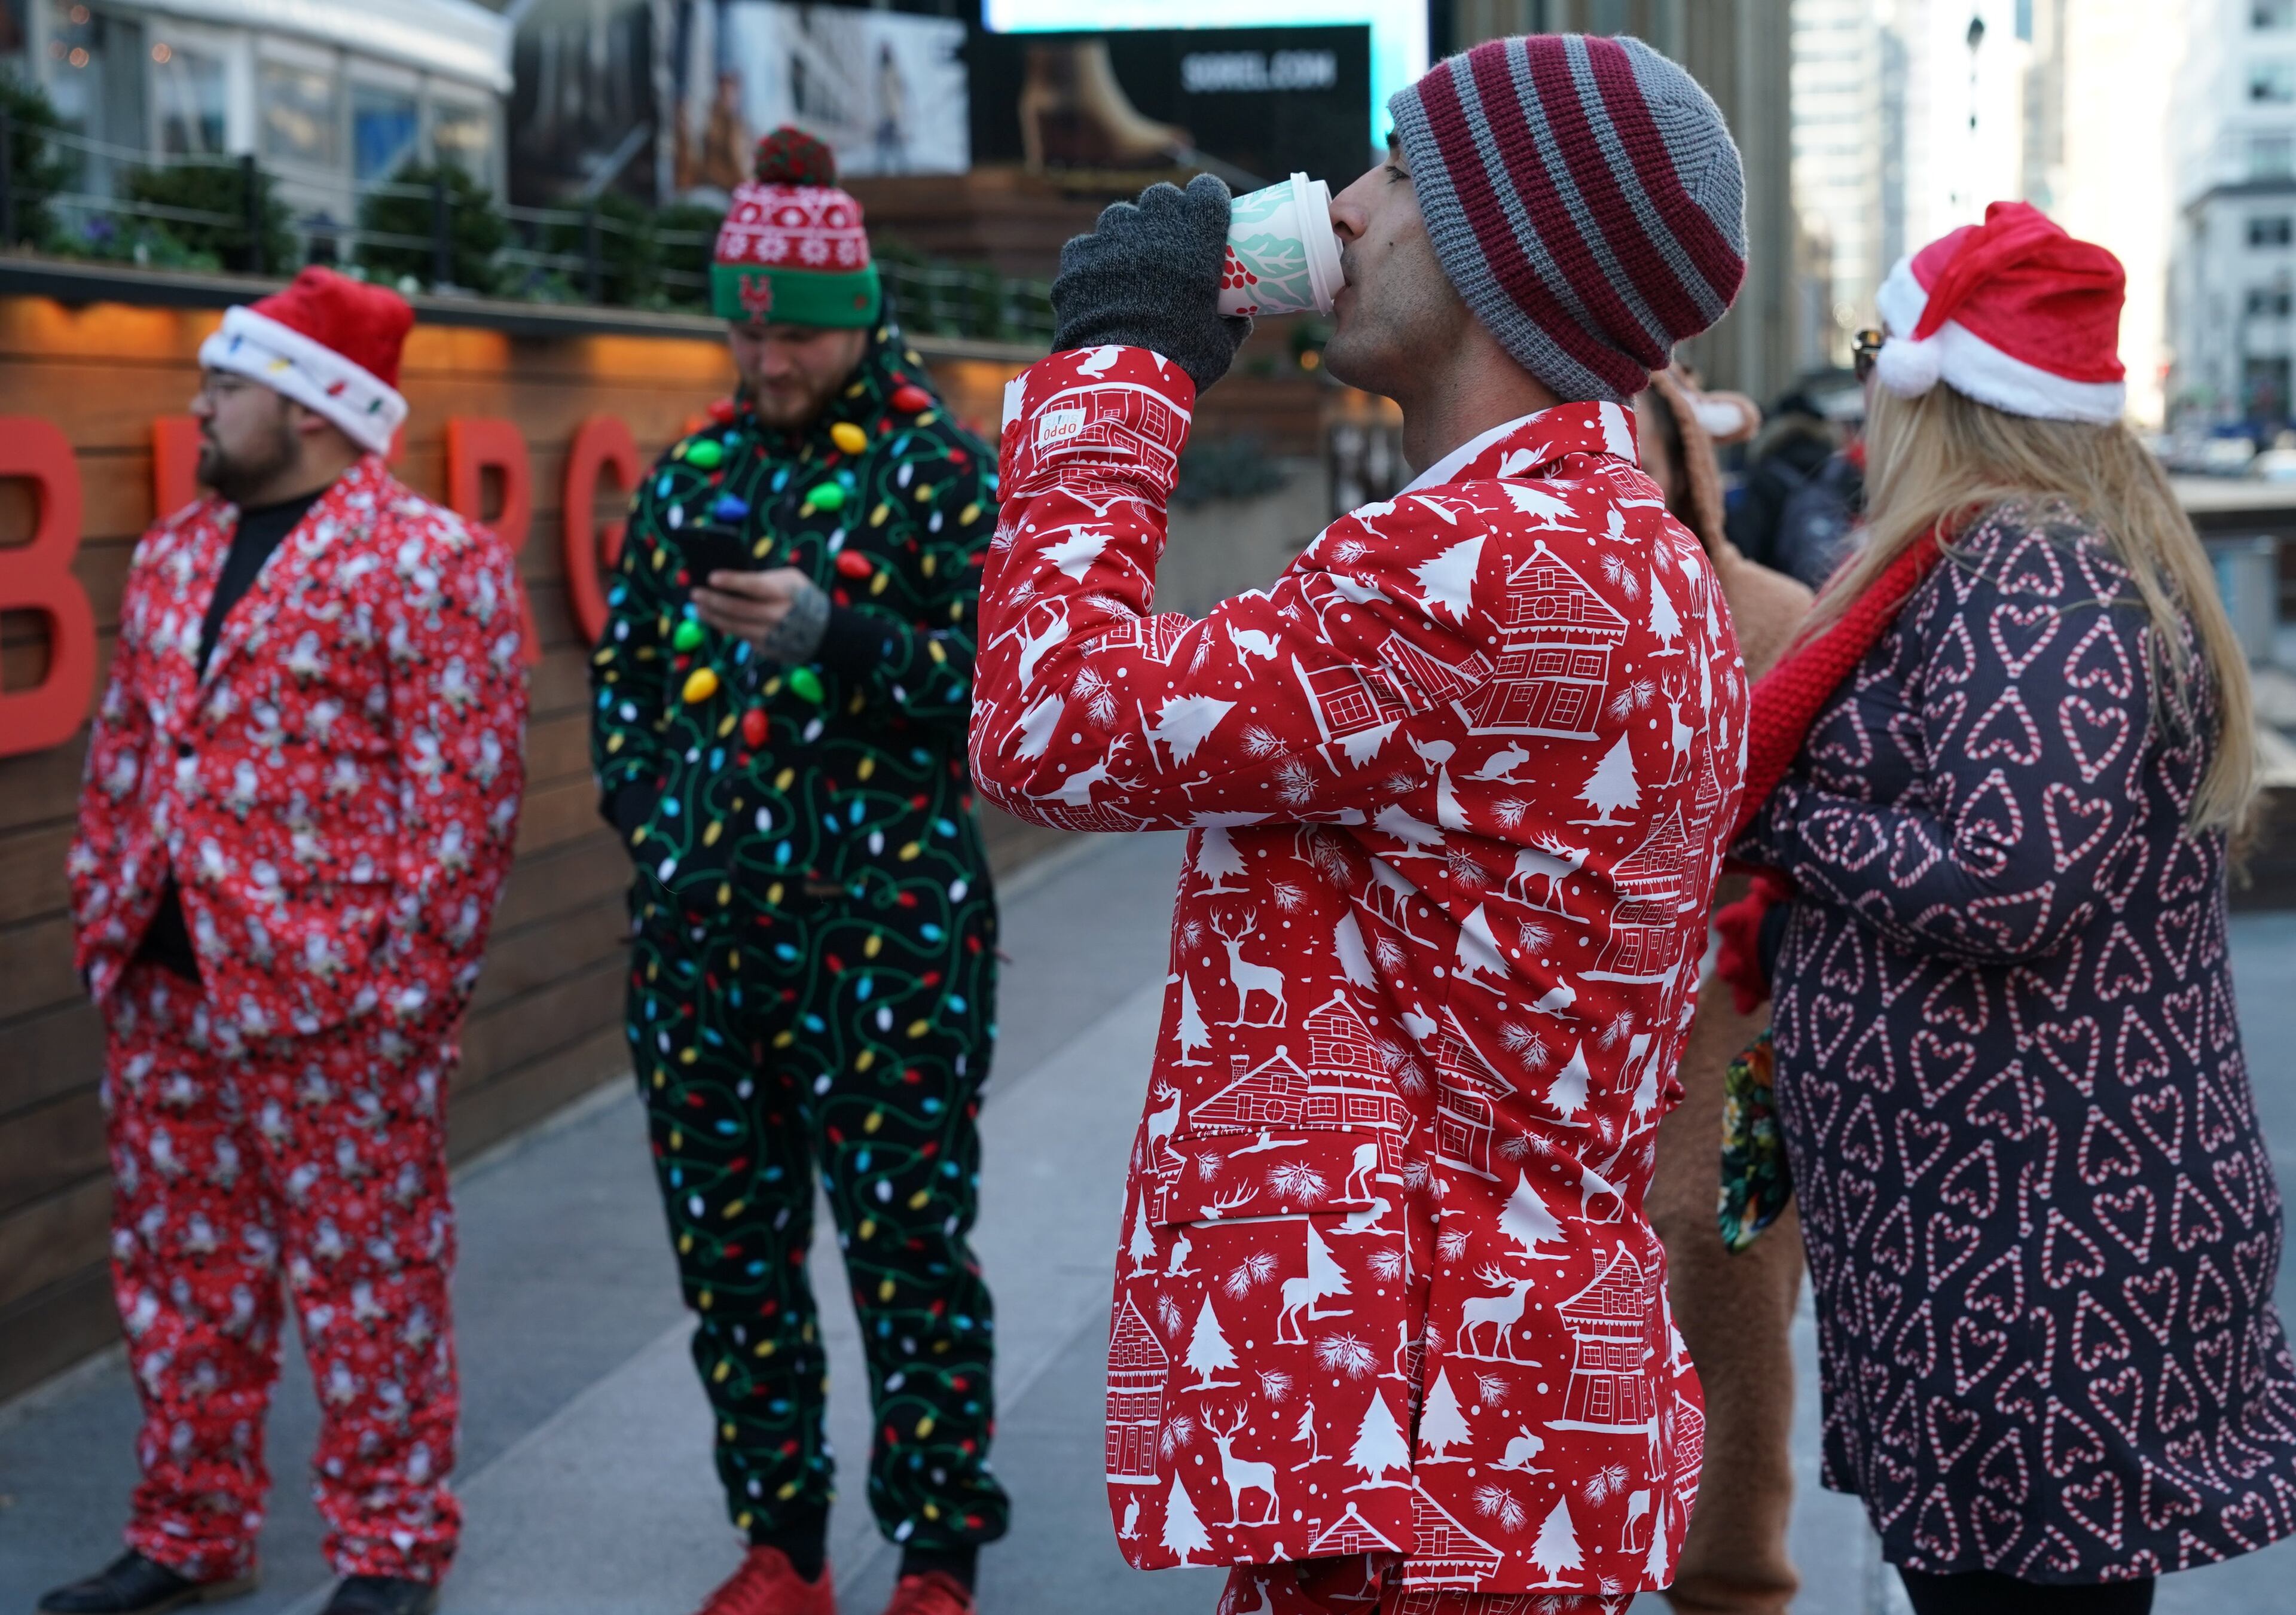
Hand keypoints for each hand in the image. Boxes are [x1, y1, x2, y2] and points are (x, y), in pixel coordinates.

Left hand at [691, 567, 829, 664]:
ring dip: (712, 616)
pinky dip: (726, 627)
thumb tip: (731, 581)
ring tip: (698, 607)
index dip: (731, 581)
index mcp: (783, 593)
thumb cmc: (803, 597)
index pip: (753, 585)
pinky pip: (741, 636)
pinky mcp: (766, 648)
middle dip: (712, 600)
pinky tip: (715, 619)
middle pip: (737, 608)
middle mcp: (775, 615)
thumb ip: (764, 578)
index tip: (711, 577)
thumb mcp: (790, 579)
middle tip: (695, 593)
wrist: (824, 631)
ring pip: (734, 625)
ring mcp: (770, 635)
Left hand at [1051, 173, 1251, 395]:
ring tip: (1128, 262)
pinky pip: (1086, 247)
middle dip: (1166, 211)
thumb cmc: (1183, 361)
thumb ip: (1231, 323)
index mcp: (1197, 239)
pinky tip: (1096, 284)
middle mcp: (1154, 228)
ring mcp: (1112, 240)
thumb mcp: (1220, 344)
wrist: (1122, 379)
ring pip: (1119, 216)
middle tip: (1168, 239)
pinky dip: (1092, 261)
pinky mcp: (1078, 260)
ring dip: (1127, 232)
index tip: (1209, 212)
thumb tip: (1240, 318)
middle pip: (1161, 196)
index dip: (1209, 197)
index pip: (1208, 190)